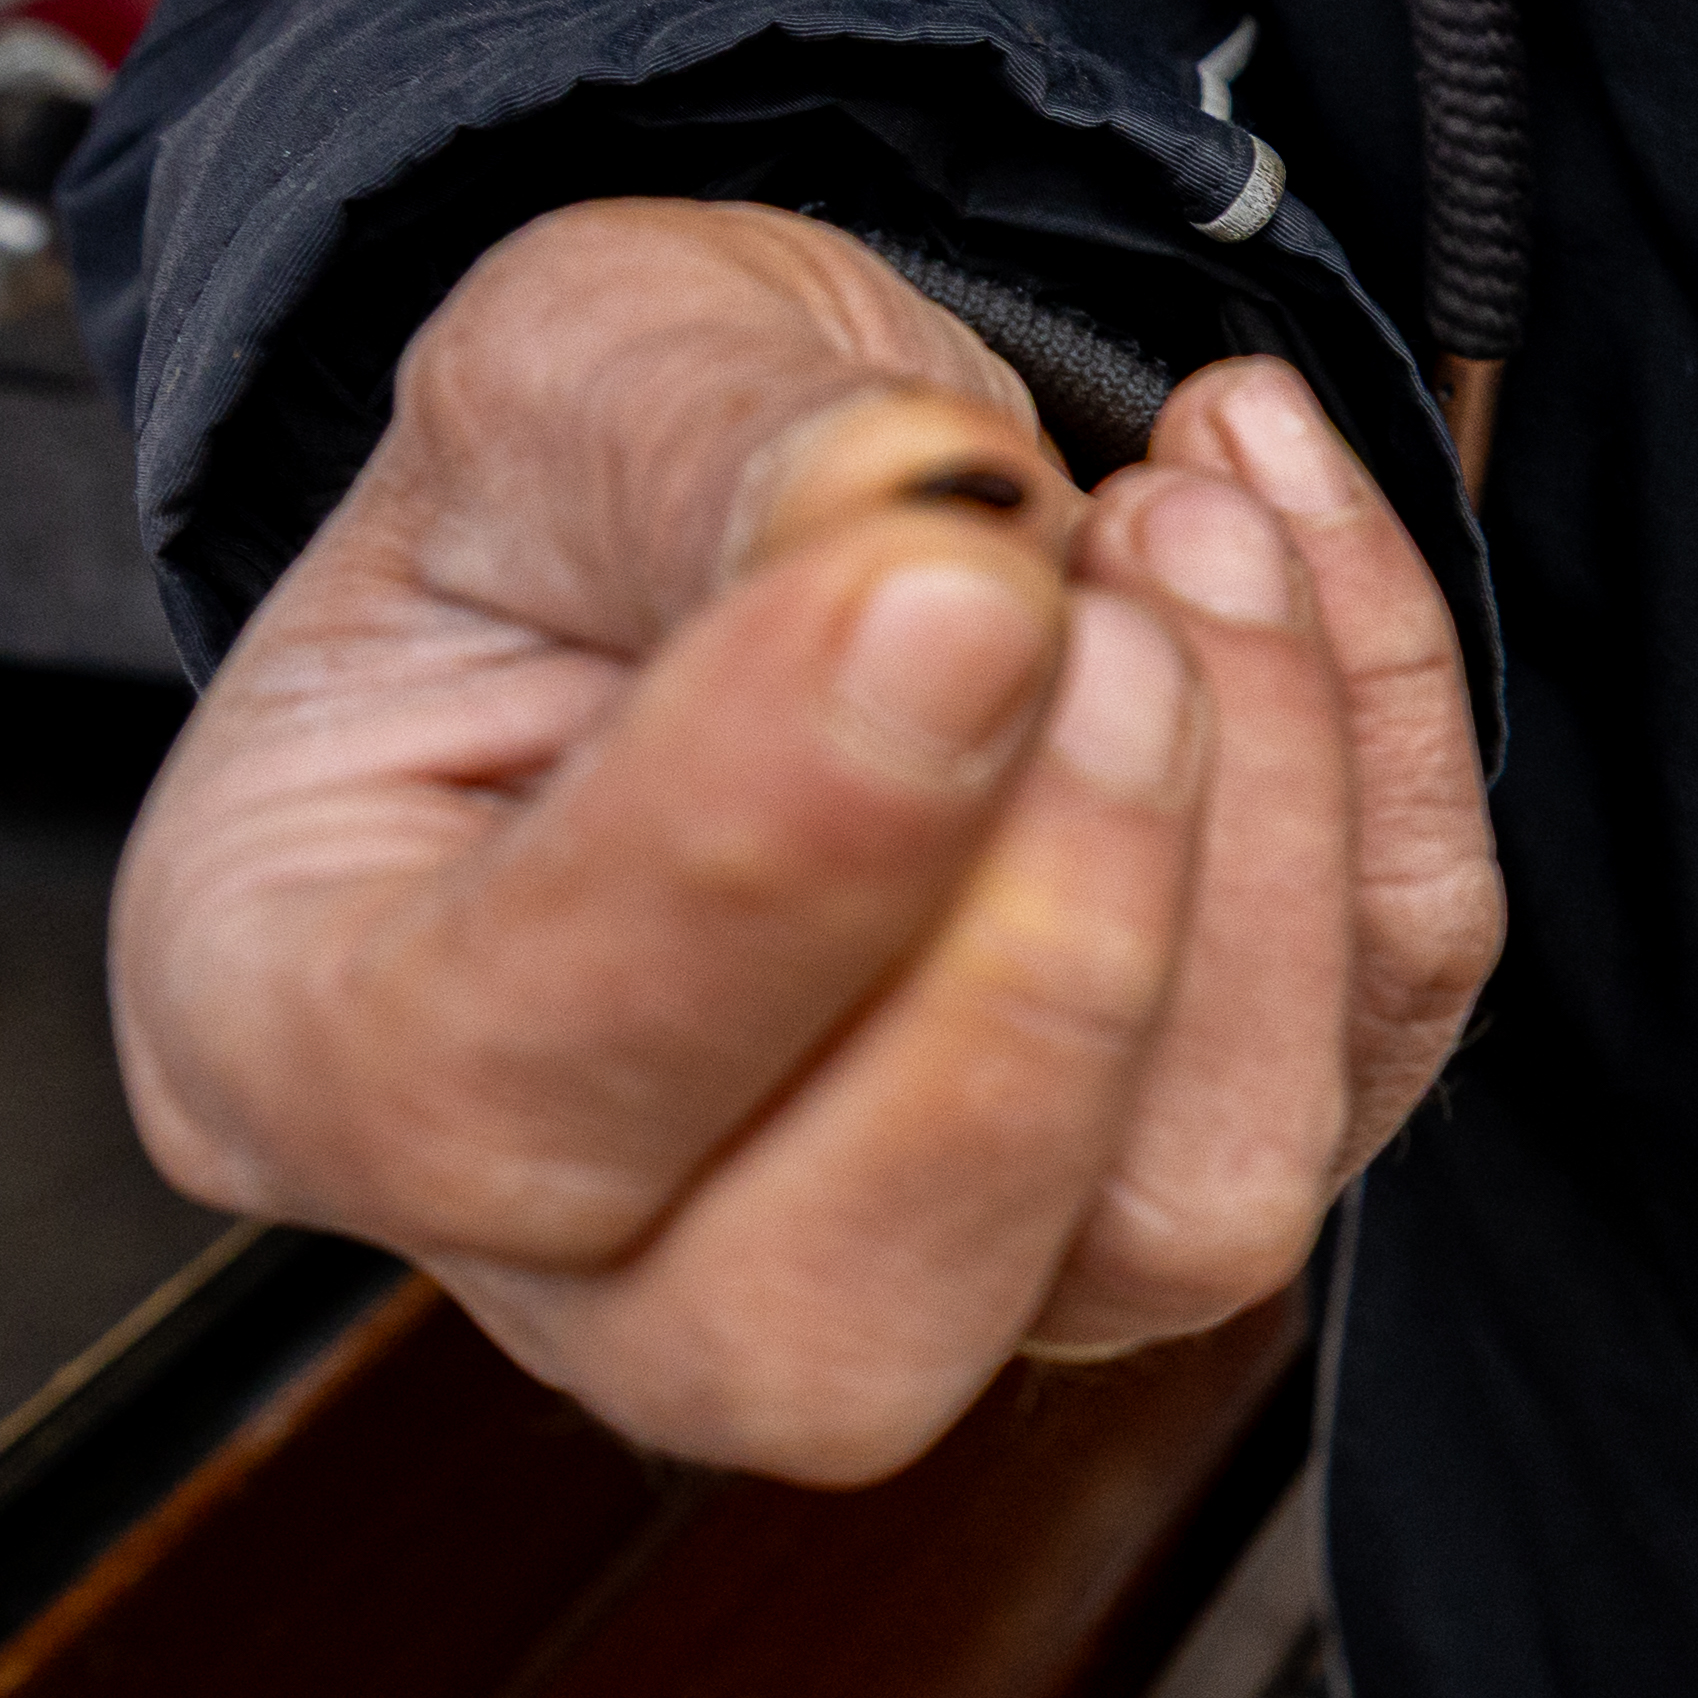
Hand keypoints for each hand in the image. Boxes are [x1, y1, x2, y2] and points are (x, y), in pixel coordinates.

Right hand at [111, 199, 1499, 1479]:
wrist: (794, 477)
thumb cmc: (601, 472)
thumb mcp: (569, 364)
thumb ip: (707, 449)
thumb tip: (924, 529)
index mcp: (316, 1043)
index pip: (504, 1094)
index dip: (757, 866)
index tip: (942, 587)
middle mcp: (604, 1253)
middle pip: (838, 1333)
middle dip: (1039, 959)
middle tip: (1098, 604)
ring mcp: (937, 1267)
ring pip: (1177, 1230)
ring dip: (1253, 845)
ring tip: (1182, 515)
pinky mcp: (1187, 1183)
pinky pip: (1368, 1057)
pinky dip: (1382, 764)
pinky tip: (1274, 532)